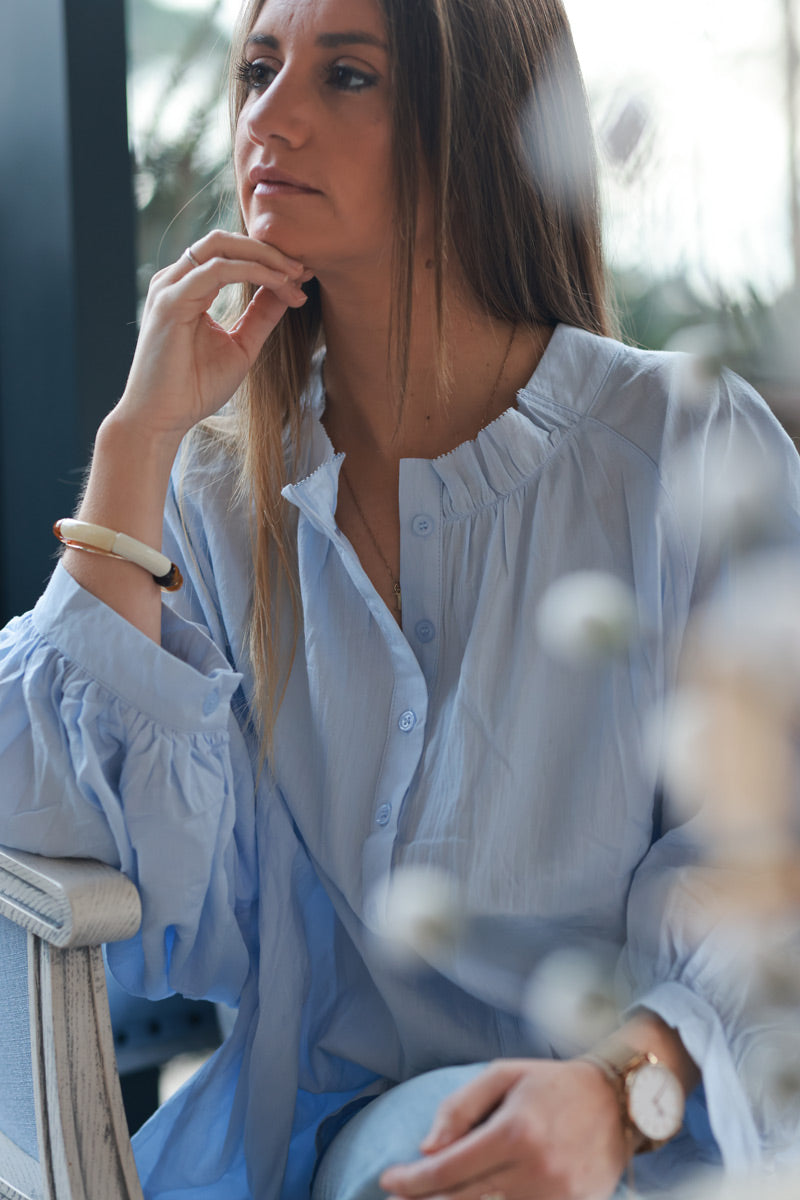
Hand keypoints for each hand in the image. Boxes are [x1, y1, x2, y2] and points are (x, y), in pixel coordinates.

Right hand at [116, 230, 311, 442]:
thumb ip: (260, 316)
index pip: (230, 254)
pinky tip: (278, 283)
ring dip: (265, 257)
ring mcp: (170, 288)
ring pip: (221, 247)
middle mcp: (175, 281)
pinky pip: (217, 271)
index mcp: (188, 287)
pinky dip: (252, 271)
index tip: (303, 276)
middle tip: (303, 268)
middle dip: (268, 249)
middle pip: (225, 240)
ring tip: (295, 275)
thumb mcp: (241, 346)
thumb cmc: (194, 388)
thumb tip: (287, 290)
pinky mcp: (170, 302)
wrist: (161, 420)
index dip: (268, 259)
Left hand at [379, 1058, 627, 1199]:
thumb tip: (427, 1148)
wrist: (618, 1102)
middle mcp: (535, 1170)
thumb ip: (460, 1108)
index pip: (449, 1170)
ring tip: (432, 1199)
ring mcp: (556, 1197)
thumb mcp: (503, 1076)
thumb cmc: (553, 1084)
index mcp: (515, 1132)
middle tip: (398, 1196)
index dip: (412, 1181)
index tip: (389, 1180)